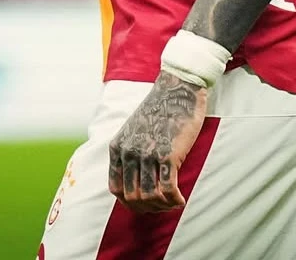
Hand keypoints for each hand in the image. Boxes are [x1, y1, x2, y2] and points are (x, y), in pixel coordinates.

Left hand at [108, 71, 207, 212]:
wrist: (177, 88)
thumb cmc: (160, 109)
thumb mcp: (134, 130)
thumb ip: (130, 151)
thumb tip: (136, 183)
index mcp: (117, 146)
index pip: (115, 189)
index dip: (129, 203)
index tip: (145, 204)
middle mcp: (129, 151)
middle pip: (132, 197)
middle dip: (148, 208)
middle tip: (162, 205)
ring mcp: (147, 153)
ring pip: (149, 197)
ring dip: (162, 206)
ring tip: (173, 201)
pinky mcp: (168, 154)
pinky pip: (167, 190)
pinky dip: (174, 200)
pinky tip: (180, 199)